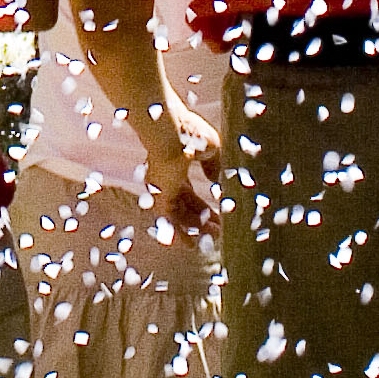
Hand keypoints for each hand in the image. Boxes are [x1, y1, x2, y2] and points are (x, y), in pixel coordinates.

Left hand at [137, 95, 223, 238]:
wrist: (172, 132)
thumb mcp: (211, 148)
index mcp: (177, 166)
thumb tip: (215, 179)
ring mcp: (162, 189)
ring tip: (214, 238)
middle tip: (219, 232)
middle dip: (202, 220)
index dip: (203, 206)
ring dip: (195, 228)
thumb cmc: (191, 134)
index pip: (188, 193)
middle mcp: (167, 180)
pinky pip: (168, 221)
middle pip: (184, 207)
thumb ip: (214, 164)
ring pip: (178, 215)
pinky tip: (191, 245)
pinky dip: (178, 234)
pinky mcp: (159, 197)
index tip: (219, 217)